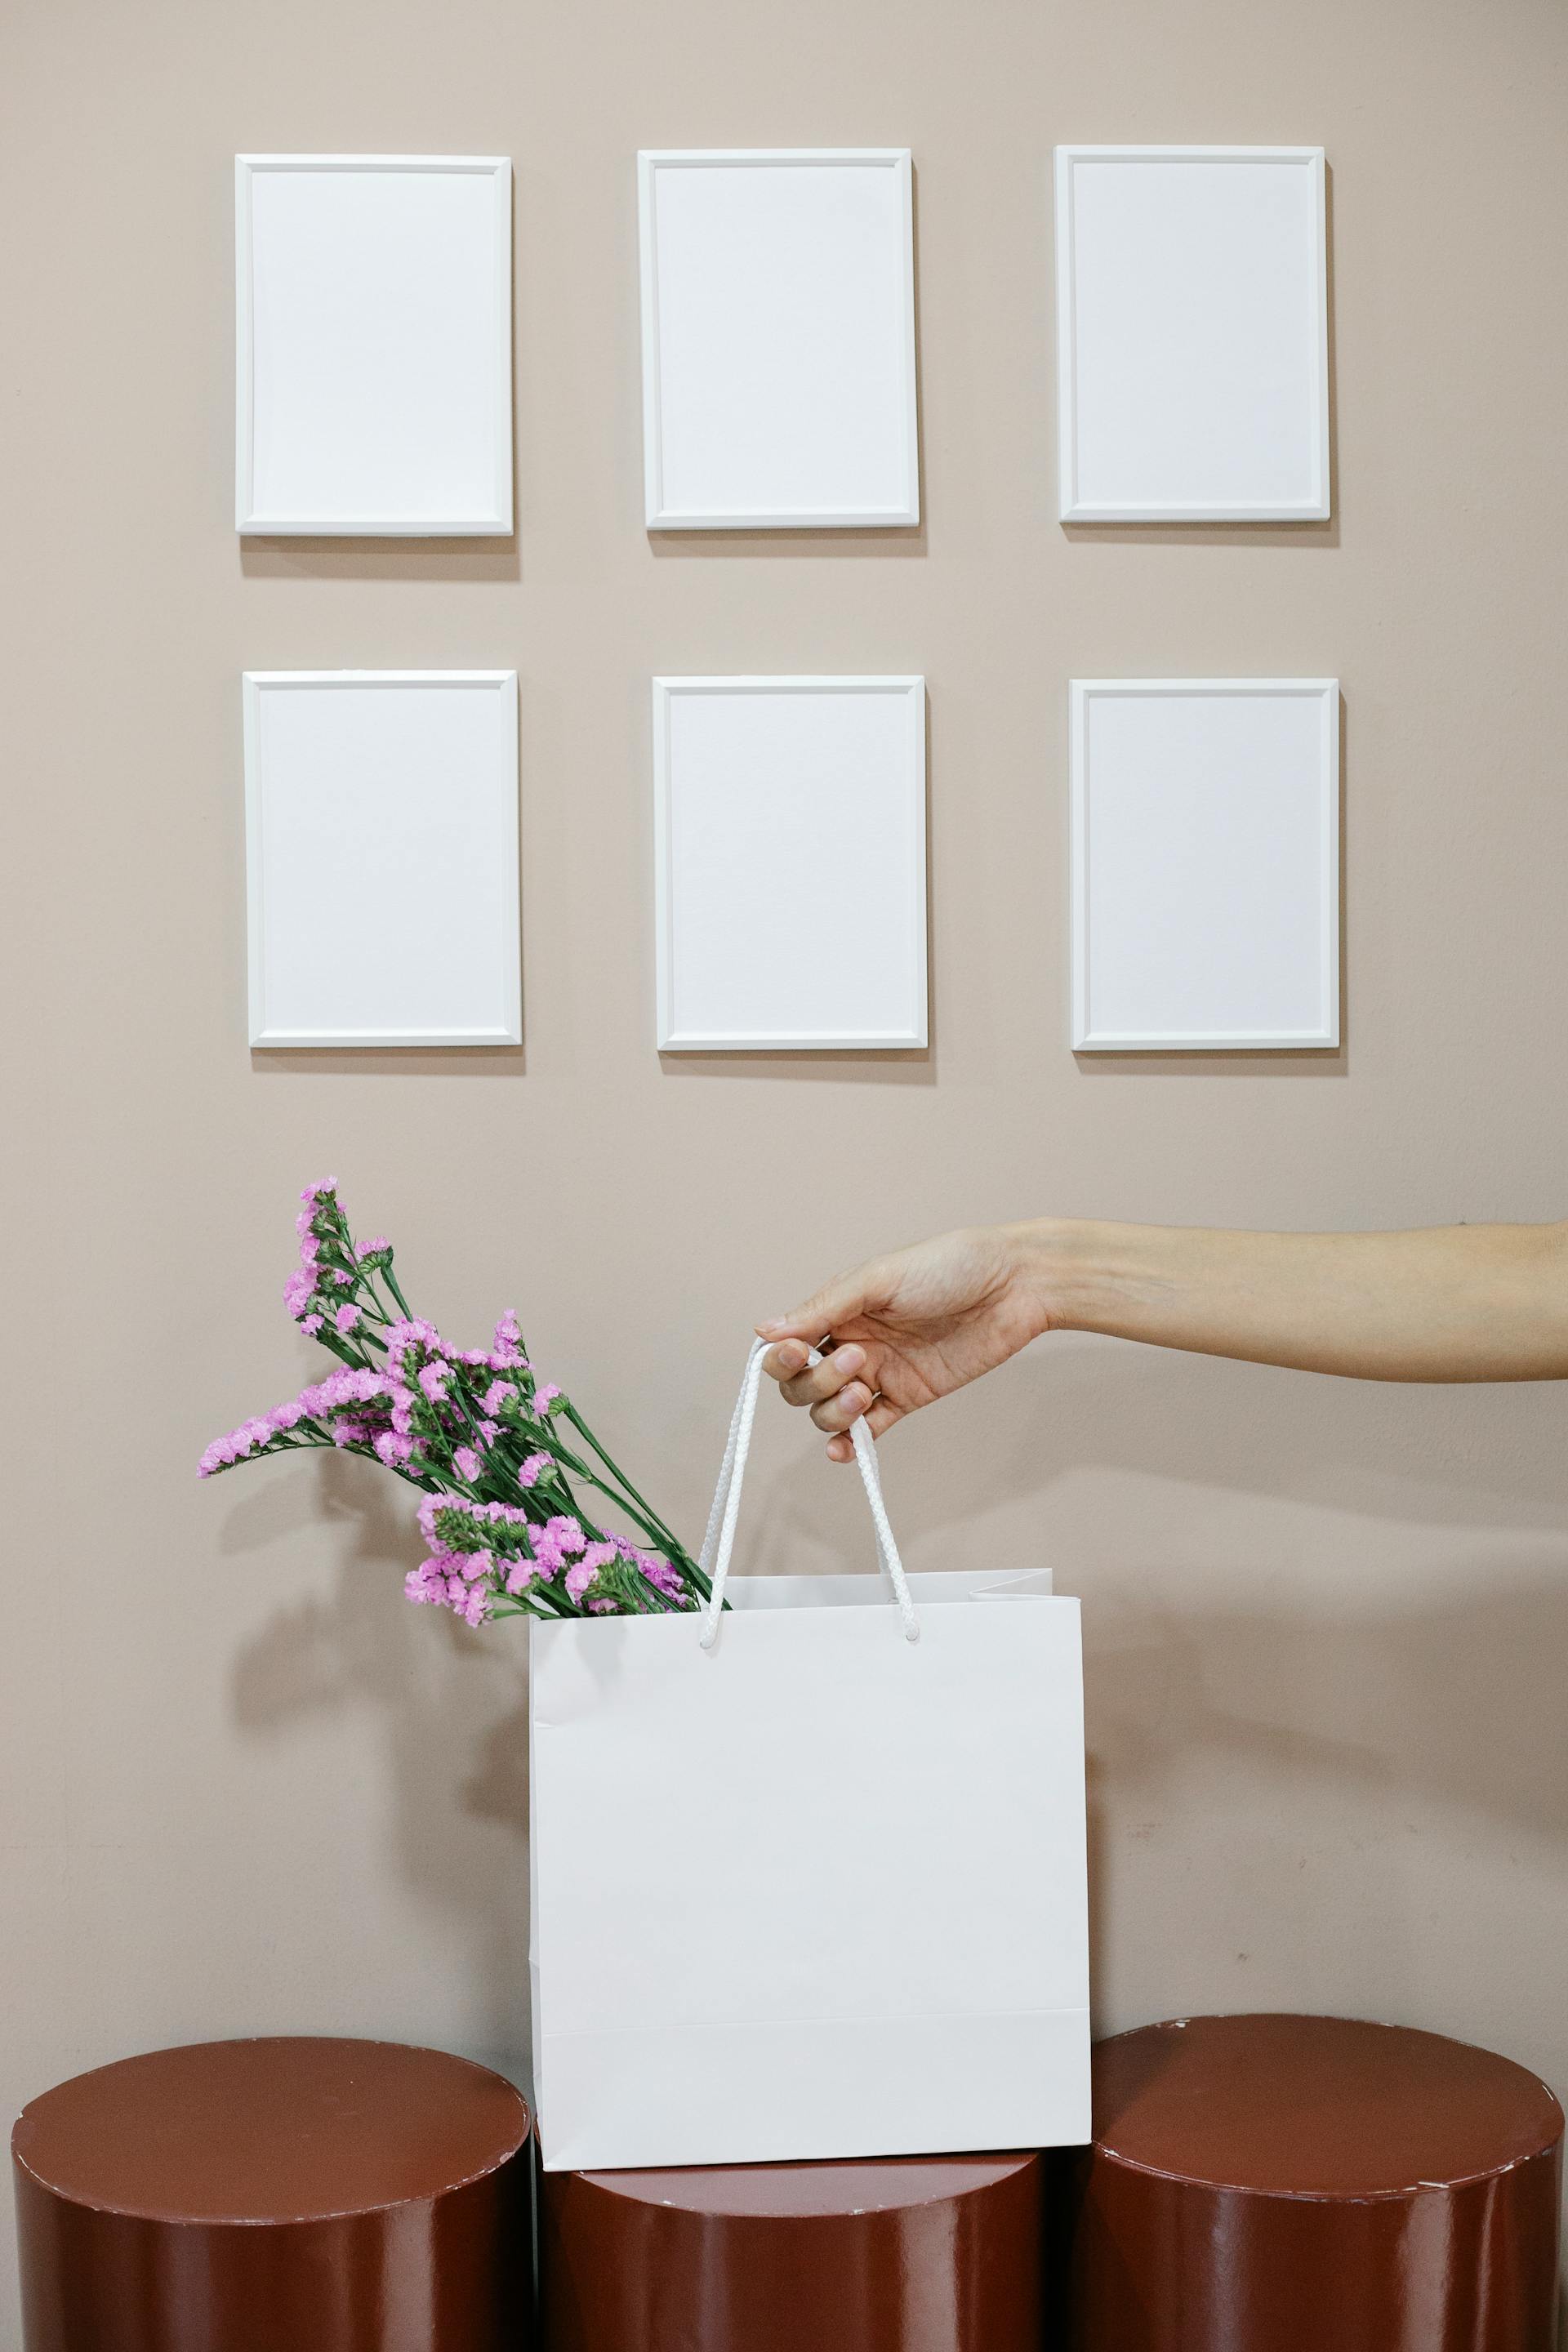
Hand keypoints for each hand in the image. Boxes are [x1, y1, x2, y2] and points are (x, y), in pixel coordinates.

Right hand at [757, 1224, 1052, 1460]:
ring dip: (835, 1411)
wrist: (1013, 1286)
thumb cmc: (948, 1266)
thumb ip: (824, 1308)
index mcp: (838, 1310)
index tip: (796, 1353)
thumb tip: (764, 1330)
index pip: (787, 1346)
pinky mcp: (908, 1398)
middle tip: (858, 1360)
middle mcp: (852, 1342)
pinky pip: (868, 1430)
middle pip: (802, 1385)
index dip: (781, 1358)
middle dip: (817, 1382)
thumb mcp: (878, 1279)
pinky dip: (851, 1444)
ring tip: (867, 1390)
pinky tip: (845, 1449)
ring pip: (830, 1411)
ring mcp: (879, 1374)